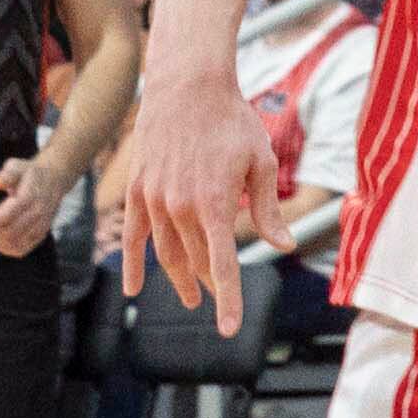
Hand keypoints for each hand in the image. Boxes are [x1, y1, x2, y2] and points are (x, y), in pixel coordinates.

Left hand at [0, 154, 70, 256]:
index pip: (6, 216)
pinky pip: (24, 249)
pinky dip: (8, 249)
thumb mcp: (17, 165)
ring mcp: (42, 223)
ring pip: (16, 243)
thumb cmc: (29, 172)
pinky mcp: (43, 232)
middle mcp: (39, 212)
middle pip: (9, 233)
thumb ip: (8, 173)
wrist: (55, 178)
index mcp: (31, 196)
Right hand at [110, 84, 275, 331]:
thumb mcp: (261, 164)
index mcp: (215, 204)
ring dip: (179, 278)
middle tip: (218, 302)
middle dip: (210, 285)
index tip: (228, 329)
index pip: (222, 265)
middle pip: (196, 261)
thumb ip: (267, 210)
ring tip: (192, 297)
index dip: (227, 300)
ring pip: (166, 253)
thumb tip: (283, 246)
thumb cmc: (233, 123)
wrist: (188, 89)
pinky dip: (134, 264)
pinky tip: (134, 288)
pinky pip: (134, 237)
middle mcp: (180, 208)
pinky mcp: (138, 191)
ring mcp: (154, 200)